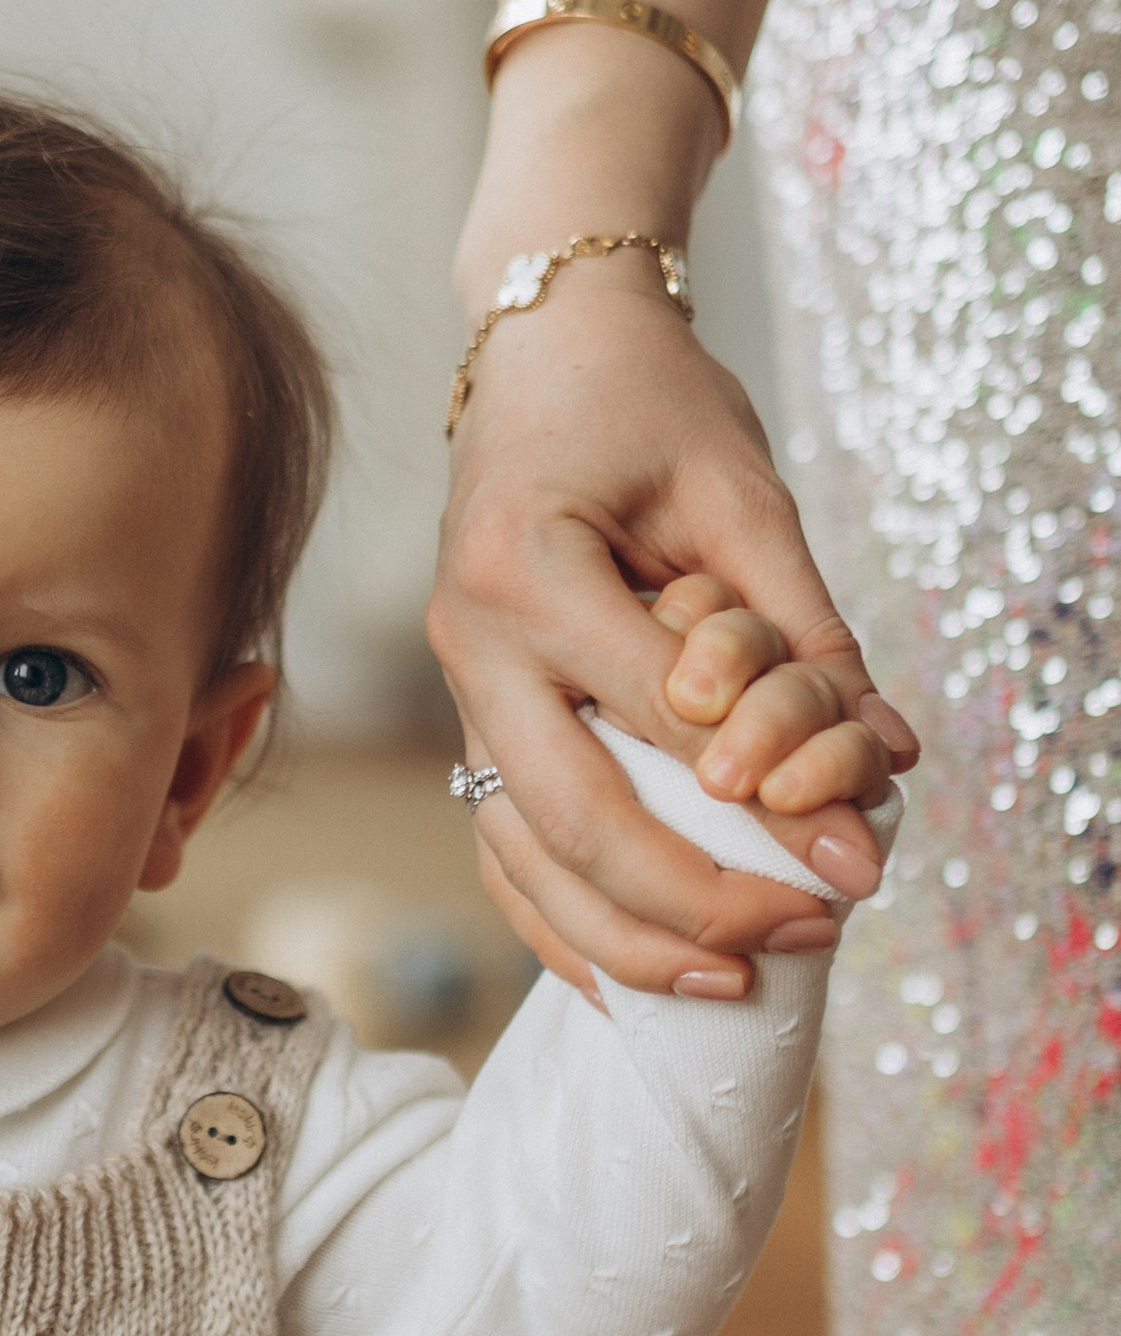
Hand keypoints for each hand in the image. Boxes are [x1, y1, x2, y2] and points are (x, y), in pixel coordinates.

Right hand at [434, 279, 916, 1001]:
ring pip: (521, 854)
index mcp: (525, 565)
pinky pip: (500, 846)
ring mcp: (457, 684)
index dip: (767, 802)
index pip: (661, 719)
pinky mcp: (470, 714)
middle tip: (809, 933)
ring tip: (732, 983)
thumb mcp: (743, 494)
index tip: (863, 858)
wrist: (543, 351)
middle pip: (573, 815)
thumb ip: (800, 632)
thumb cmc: (646, 402)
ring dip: (624, 937)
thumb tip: (879, 765)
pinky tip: (630, 979)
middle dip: (695, 899)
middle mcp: (469, 638)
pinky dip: (561, 923)